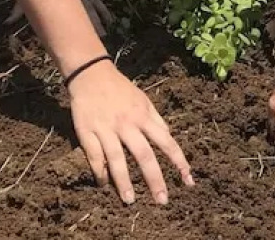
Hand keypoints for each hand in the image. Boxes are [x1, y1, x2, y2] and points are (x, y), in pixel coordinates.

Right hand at [67, 60, 192, 204]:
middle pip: (144, 155)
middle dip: (154, 179)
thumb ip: (156, 120)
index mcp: (143, 116)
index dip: (178, 161)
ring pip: (117, 159)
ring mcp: (106, 129)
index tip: (188, 179)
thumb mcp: (143, 100)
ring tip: (130, 200)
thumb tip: (168, 138)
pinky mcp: (87, 132)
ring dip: (124, 181)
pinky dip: (100, 171)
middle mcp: (127, 124)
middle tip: (162, 200)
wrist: (91, 74)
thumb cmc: (120, 89)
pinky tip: (104, 184)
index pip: (166, 142)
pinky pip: (94, 155)